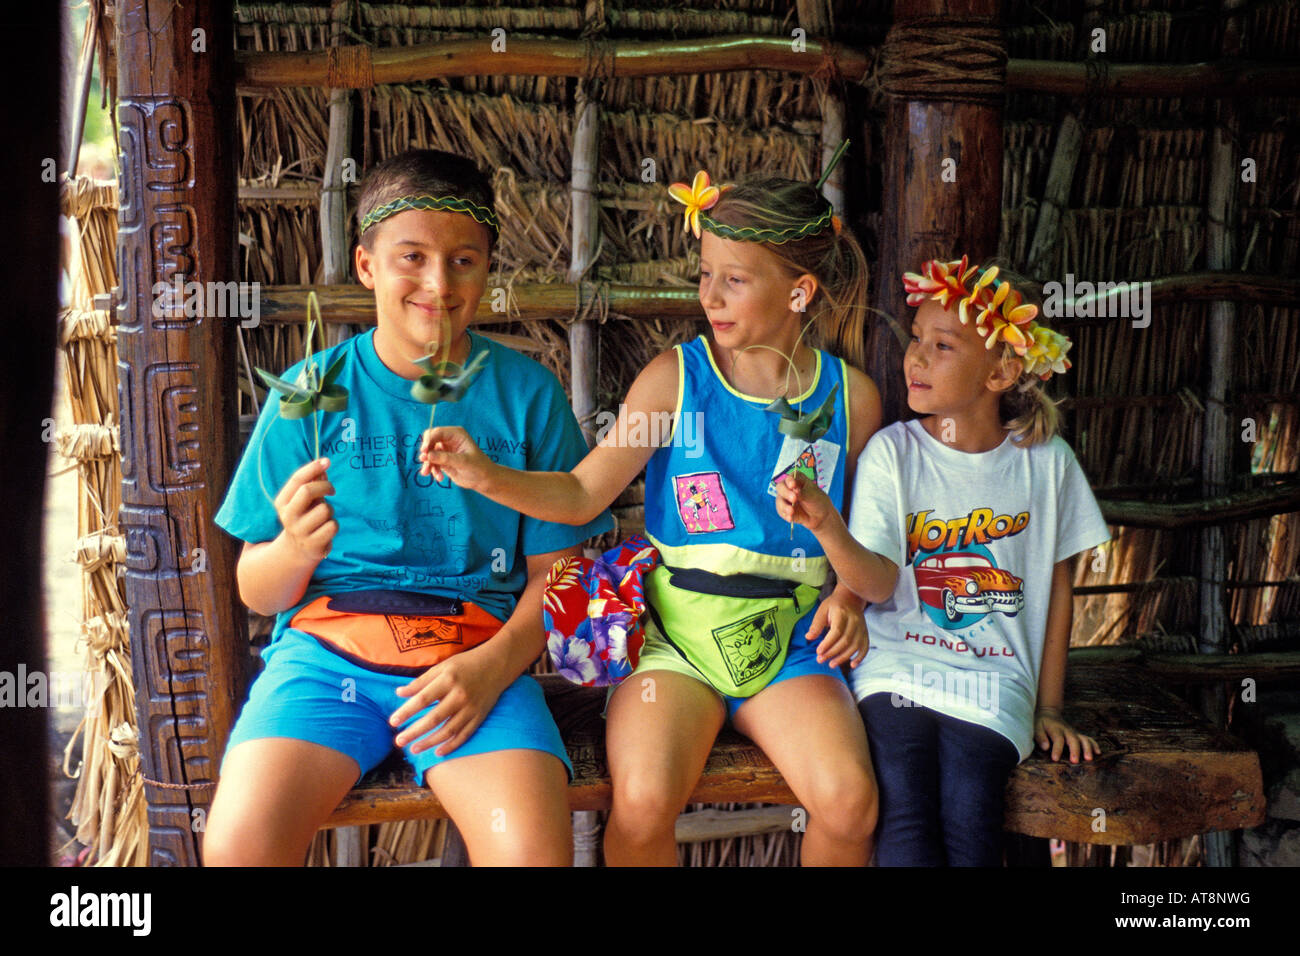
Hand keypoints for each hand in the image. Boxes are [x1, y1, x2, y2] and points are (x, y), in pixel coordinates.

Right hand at [274, 457, 336, 561]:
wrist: (297, 549)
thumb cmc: (304, 516)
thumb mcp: (303, 500)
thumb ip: (312, 484)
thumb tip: (323, 467)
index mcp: (282, 502)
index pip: (297, 480)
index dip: (313, 468)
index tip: (327, 461)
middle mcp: (288, 516)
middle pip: (307, 490)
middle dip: (325, 486)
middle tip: (332, 490)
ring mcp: (300, 531)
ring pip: (325, 509)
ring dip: (330, 510)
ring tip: (323, 517)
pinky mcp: (313, 544)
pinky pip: (333, 525)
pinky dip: (333, 525)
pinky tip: (325, 530)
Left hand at [390, 646, 507, 757]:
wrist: (497, 664)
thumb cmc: (466, 664)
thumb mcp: (442, 666)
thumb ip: (421, 681)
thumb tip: (399, 693)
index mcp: (448, 680)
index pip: (423, 699)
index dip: (407, 712)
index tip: (392, 722)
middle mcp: (460, 695)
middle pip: (434, 718)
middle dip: (414, 732)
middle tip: (399, 741)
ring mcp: (471, 708)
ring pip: (448, 730)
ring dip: (430, 742)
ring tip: (414, 749)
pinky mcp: (480, 716)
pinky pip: (464, 734)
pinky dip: (452, 745)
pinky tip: (438, 752)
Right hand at [419, 425, 495, 490]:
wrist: (483, 480)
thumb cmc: (478, 467)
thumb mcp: (463, 462)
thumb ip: (445, 458)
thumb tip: (427, 455)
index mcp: (456, 434)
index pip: (437, 432)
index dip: (428, 440)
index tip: (424, 451)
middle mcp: (449, 440)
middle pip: (429, 441)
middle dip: (426, 451)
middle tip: (424, 460)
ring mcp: (444, 450)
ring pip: (428, 453)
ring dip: (427, 463)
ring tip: (427, 473)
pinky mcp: (442, 460)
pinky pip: (431, 463)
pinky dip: (432, 470)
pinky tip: (439, 478)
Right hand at [774, 471, 834, 533]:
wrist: (820, 516)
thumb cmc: (818, 501)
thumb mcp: (812, 495)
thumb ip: (803, 493)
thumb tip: (795, 490)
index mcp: (797, 480)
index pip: (790, 478)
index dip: (790, 481)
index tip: (793, 485)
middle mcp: (788, 488)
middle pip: (780, 487)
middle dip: (786, 493)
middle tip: (794, 498)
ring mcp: (785, 499)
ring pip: (779, 500)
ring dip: (784, 506)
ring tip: (791, 511)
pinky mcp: (784, 509)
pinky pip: (781, 511)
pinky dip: (785, 515)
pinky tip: (790, 518)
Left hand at [805, 589, 868, 668]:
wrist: (851, 598)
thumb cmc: (833, 605)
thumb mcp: (822, 610)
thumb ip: (816, 625)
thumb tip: (808, 637)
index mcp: (842, 613)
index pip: (836, 631)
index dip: (828, 643)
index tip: (818, 652)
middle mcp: (855, 621)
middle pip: (846, 640)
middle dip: (832, 653)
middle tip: (820, 660)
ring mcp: (862, 627)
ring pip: (855, 646)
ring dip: (843, 657)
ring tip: (831, 664)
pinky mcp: (865, 633)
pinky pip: (865, 647)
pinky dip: (860, 657)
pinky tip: (852, 665)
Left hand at [1034, 708, 1099, 762]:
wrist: (1049, 713)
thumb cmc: (1041, 723)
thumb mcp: (1036, 727)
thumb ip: (1040, 737)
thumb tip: (1045, 747)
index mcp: (1055, 729)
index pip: (1057, 739)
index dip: (1057, 749)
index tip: (1055, 759)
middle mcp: (1066, 731)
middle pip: (1073, 740)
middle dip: (1075, 750)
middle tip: (1075, 761)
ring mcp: (1074, 732)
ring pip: (1083, 739)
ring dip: (1087, 748)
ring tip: (1089, 759)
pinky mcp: (1078, 735)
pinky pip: (1088, 739)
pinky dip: (1094, 745)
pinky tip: (1098, 753)